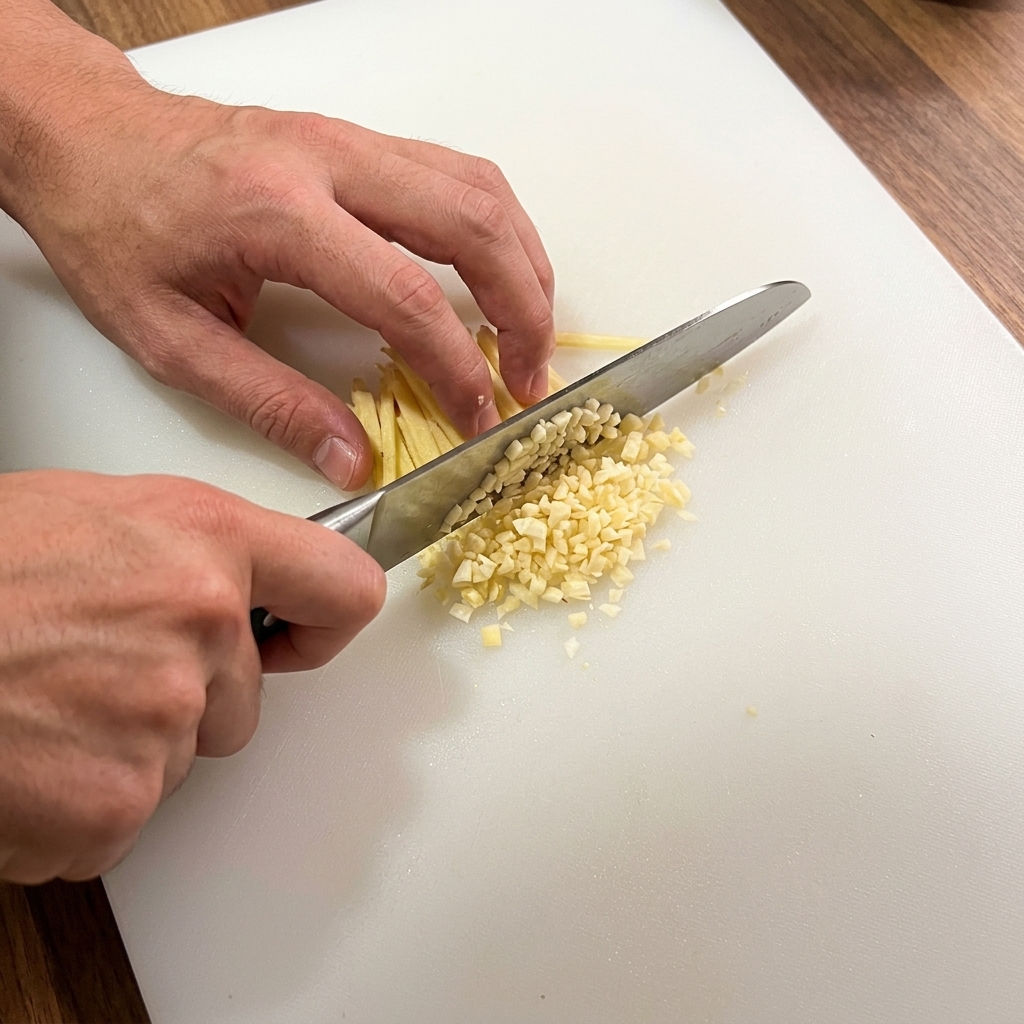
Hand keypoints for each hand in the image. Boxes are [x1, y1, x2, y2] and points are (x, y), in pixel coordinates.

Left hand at [0, 1, 555, 490]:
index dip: (458, 367)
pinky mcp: (358, 140)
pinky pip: (457, 172)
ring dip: (523, 265)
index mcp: (277, 212)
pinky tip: (500, 274)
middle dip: (522, 311)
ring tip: (530, 335)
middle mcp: (328, 160)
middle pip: (471, 225)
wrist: (88, 137)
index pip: (406, 297)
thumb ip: (270, 403)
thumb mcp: (172, 340)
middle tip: (528, 378)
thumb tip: (350, 458)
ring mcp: (349, 139)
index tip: (479, 415)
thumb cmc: (114, 227)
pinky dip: (497, 228)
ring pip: (479, 188)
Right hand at [0, 470, 384, 882]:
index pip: (343, 589)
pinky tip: (25, 755)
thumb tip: (243, 585)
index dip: (326, 623)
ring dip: (123, 748)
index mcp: (204, 541)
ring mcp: (162, 722)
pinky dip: (77, 804)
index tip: (301, 639)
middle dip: (184, 699)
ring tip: (42, 703)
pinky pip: (122, 817)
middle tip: (93, 668)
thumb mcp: (95, 514)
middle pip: (243, 701)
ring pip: (179, 759)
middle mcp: (201, 627)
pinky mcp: (113, 806)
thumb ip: (190, 551)